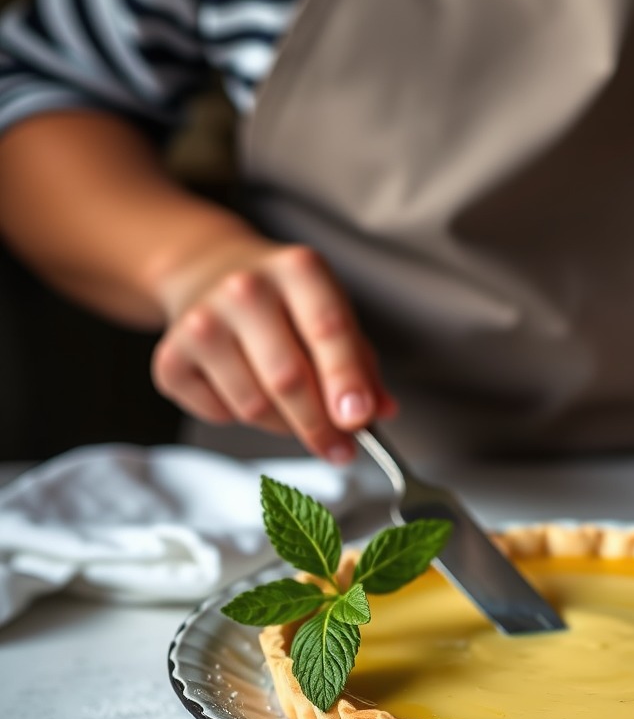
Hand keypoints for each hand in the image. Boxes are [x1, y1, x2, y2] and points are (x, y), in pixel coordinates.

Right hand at [151, 238, 395, 462]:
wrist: (209, 271)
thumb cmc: (285, 303)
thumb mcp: (332, 314)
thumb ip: (361, 365)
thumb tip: (378, 411)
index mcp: (298, 270)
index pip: (327, 330)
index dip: (345, 380)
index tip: (358, 419)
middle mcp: (246, 288)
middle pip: (287, 379)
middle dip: (319, 425)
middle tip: (339, 448)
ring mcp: (202, 320)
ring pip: (254, 406)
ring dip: (282, 424)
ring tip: (288, 407)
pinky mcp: (169, 355)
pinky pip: (218, 413)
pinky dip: (238, 417)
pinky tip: (242, 387)